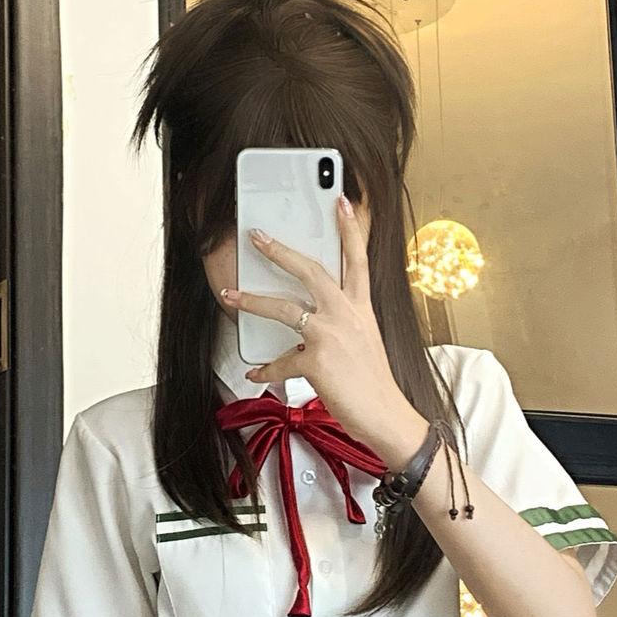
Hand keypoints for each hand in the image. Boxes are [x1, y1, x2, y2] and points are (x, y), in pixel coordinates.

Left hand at [223, 196, 428, 466]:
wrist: (385, 415)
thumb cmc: (373, 383)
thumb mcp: (365, 341)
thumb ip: (343, 322)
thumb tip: (311, 318)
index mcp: (361, 308)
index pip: (356, 259)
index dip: (349, 228)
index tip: (339, 201)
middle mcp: (347, 314)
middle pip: (310, 270)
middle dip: (279, 251)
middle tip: (257, 236)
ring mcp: (331, 335)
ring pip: (284, 308)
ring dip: (252, 300)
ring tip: (230, 295)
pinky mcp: (316, 361)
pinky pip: (281, 360)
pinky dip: (266, 370)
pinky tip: (256, 373)